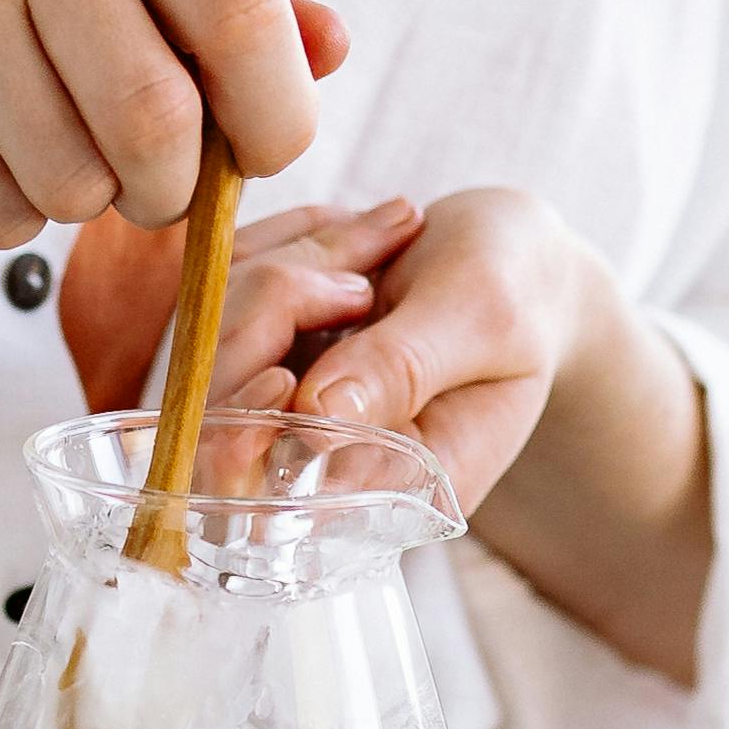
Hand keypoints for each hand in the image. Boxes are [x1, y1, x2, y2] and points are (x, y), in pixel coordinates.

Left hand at [247, 185, 589, 513]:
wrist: (512, 257)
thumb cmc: (517, 292)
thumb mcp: (483, 320)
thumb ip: (404, 366)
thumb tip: (316, 418)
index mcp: (388, 485)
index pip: (272, 498)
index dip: (245, 441)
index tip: (281, 377)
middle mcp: (317, 454)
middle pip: (216, 403)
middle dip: (271, 309)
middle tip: (363, 275)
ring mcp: (276, 395)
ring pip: (212, 327)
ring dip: (292, 259)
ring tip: (384, 234)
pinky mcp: (255, 337)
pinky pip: (223, 278)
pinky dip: (284, 238)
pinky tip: (354, 231)